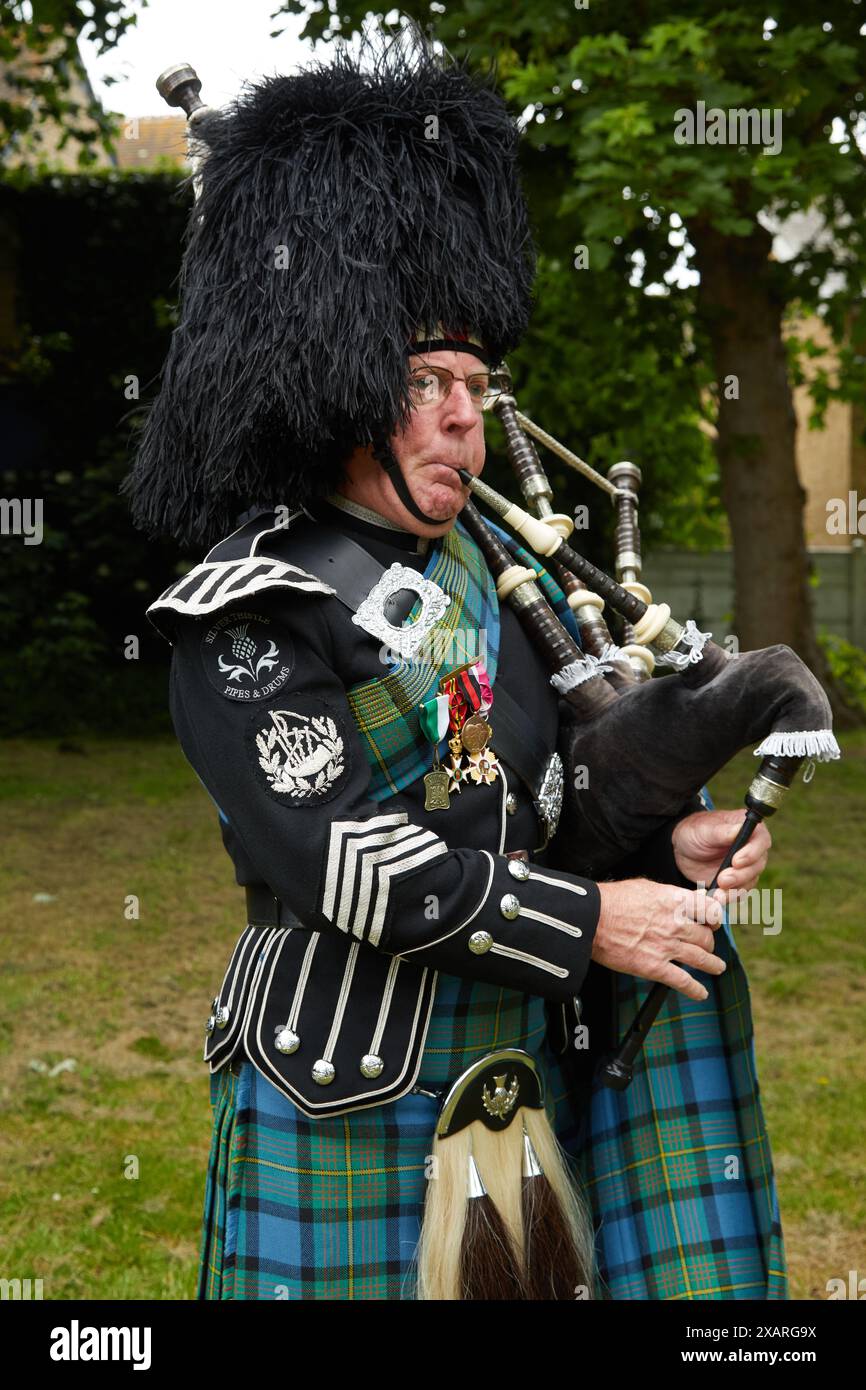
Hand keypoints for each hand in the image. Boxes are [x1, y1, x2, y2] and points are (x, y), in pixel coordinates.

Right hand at [592, 877, 725, 1001]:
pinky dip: (695, 990)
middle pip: (707, 937)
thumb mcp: (646, 887)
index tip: (713, 923)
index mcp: (674, 901)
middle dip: (709, 943)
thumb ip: (669, 894)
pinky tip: (701, 993)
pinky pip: (683, 981)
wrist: (592, 918)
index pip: (710, 910)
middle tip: (707, 945)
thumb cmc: (613, 900)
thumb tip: (684, 897)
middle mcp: (676, 924)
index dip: (715, 918)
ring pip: (702, 959)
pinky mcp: (655, 967)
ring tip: (717, 967)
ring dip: (713, 964)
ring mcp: (667, 947)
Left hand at [672, 809, 771, 895]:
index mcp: (749, 829)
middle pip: (758, 865)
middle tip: (723, 880)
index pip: (761, 840)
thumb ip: (722, 832)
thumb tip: (739, 829)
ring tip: (717, 894)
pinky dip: (729, 898)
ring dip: (735, 890)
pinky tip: (717, 899)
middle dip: (741, 875)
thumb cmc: (696, 832)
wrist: (684, 849)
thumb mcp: (704, 829)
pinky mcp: (739, 882)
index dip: (751, 853)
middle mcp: (753, 849)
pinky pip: (740, 893)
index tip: (736, 862)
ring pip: (750, 881)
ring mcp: (748, 867)